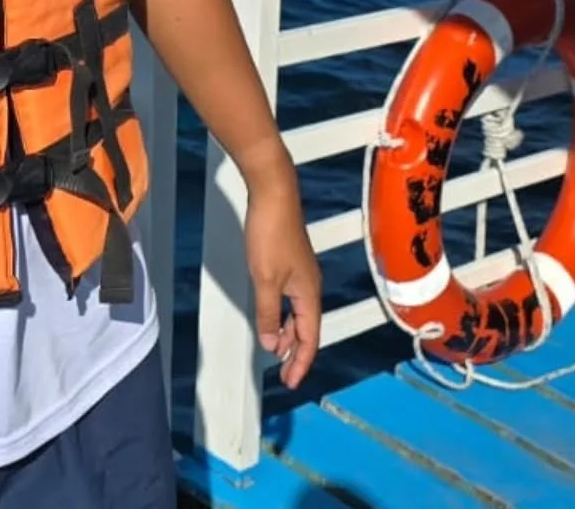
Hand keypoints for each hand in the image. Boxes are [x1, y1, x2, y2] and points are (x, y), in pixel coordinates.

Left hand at [243, 162, 321, 390]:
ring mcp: (302, 273)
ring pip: (298, 313)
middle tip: (283, 372)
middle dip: (295, 352)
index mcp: (309, 293)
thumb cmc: (270, 233)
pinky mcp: (292, 261)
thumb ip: (267, 313)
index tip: (290, 381)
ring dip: (287, 333)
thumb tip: (270, 344)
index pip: (308, 338)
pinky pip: (292, 298)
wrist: (273, 194)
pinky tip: (271, 314)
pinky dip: (282, 313)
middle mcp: (310, 285)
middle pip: (306, 329)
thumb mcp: (264, 279)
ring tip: (274, 349)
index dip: (300, 362)